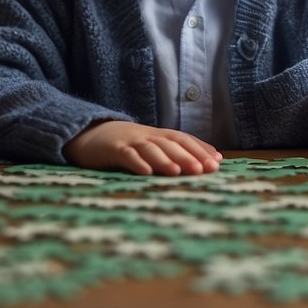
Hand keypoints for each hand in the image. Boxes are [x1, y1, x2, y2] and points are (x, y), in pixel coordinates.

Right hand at [63, 120, 222, 175]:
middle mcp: (147, 136)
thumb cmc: (127, 145)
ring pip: (150, 149)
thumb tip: (209, 162)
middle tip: (203, 170)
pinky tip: (145, 173)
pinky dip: (136, 163)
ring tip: (177, 173)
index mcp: (159, 136)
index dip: (200, 150)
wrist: (90, 135)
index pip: (184, 140)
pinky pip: (126, 155)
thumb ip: (175, 152)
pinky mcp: (113, 149)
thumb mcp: (151, 146)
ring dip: (165, 160)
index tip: (217, 163)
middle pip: (170, 144)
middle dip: (188, 156)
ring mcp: (130, 141)